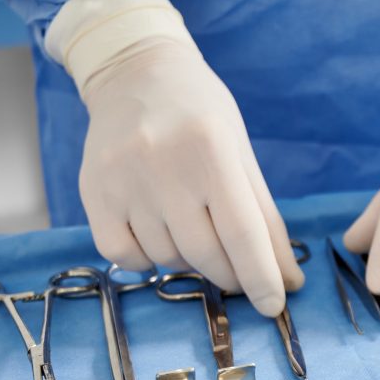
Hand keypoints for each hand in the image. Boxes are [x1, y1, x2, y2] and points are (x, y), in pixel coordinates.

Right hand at [80, 38, 302, 315]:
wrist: (135, 73)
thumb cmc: (202, 116)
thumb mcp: (243, 155)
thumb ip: (266, 219)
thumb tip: (288, 281)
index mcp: (212, 150)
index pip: (242, 232)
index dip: (261, 277)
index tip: (275, 306)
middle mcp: (164, 165)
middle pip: (205, 253)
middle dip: (231, 276)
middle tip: (240, 275)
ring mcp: (122, 180)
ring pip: (166, 258)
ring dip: (190, 263)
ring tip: (195, 232)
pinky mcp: (91, 192)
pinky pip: (124, 257)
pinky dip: (147, 261)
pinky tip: (159, 237)